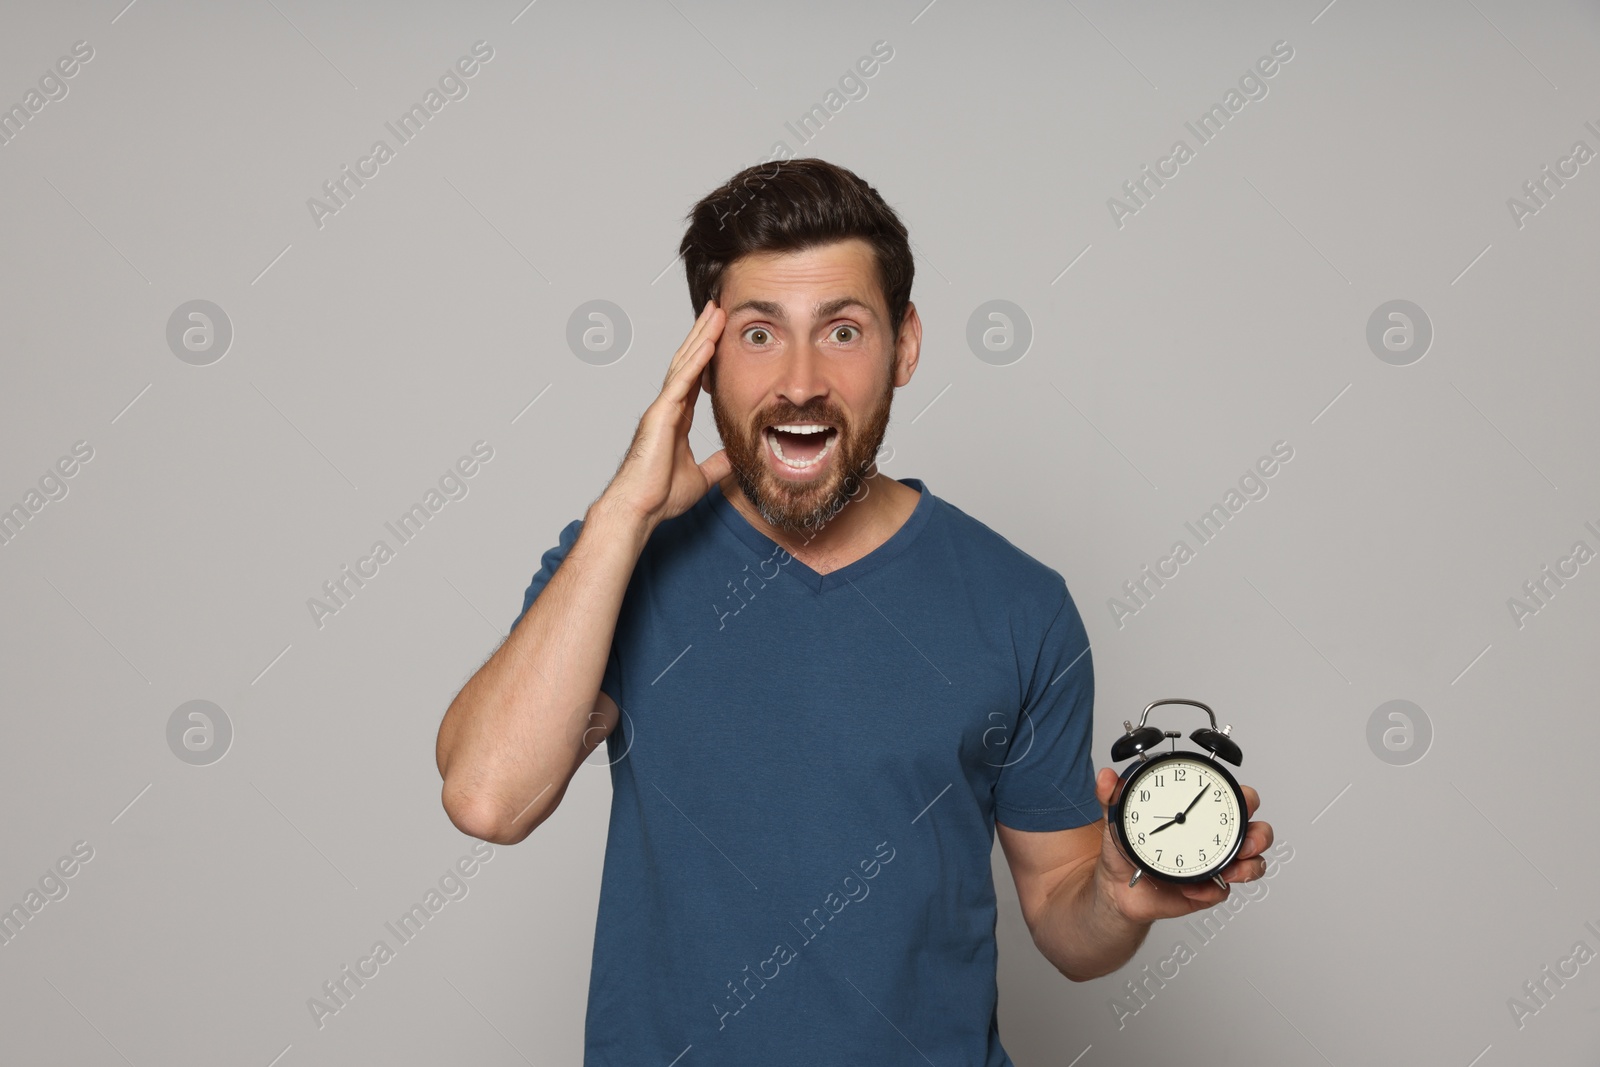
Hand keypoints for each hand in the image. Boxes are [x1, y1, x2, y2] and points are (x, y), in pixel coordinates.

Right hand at [599, 299, 731, 529]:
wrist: (639, 508)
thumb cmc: (659, 495)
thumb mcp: (701, 476)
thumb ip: (717, 464)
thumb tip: (735, 457)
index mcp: (676, 418)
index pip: (695, 377)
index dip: (707, 354)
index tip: (719, 333)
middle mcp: (668, 408)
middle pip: (689, 361)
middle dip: (704, 333)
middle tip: (718, 309)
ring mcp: (662, 408)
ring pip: (685, 364)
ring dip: (702, 336)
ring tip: (716, 313)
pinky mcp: (660, 415)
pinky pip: (681, 382)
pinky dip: (696, 361)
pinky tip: (709, 343)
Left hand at [1091, 767, 1272, 925]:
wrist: (1115, 888)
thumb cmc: (1126, 848)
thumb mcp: (1117, 820)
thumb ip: (1111, 797)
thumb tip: (1106, 776)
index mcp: (1196, 812)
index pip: (1231, 797)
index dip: (1244, 796)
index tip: (1240, 798)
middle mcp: (1212, 836)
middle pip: (1254, 829)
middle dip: (1259, 833)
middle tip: (1246, 839)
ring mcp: (1213, 863)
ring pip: (1251, 863)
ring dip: (1249, 865)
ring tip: (1232, 869)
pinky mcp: (1207, 889)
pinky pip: (1222, 891)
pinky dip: (1212, 890)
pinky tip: (1194, 889)